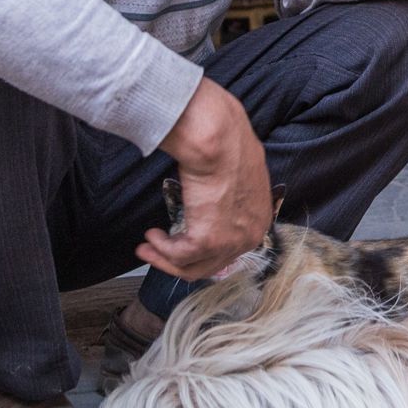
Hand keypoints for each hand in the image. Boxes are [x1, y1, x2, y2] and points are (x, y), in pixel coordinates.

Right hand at [137, 79, 271, 280]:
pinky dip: (161, 248)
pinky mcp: (208, 241)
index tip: (179, 242)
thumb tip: (213, 198)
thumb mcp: (237, 176)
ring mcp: (231, 242)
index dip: (201, 250)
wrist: (218, 141)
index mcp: (260, 219)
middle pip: (211, 265)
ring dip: (164, 258)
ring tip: (147, 245)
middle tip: (154, 249)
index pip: (231, 250)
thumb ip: (229, 195)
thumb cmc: (226, 146)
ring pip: (192, 266)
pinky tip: (152, 234)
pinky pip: (178, 256)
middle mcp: (251, 236)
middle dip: (177, 261)